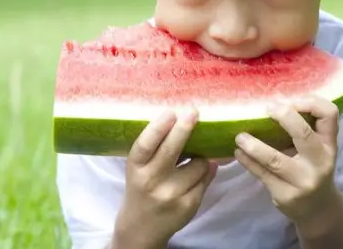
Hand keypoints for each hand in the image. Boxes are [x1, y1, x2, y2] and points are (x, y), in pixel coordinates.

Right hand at [112, 109, 216, 248]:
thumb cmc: (143, 188)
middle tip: (193, 112)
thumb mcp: (140, 169)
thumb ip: (156, 149)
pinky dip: (207, 171)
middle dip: (184, 128)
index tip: (170, 112)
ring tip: (193, 160)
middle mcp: (151, 182)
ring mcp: (171, 195)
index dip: (157, 128)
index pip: (144, 146)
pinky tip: (198, 174)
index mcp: (136, 169)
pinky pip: (207, 177)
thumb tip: (183, 119)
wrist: (141, 229)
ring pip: (199, 163)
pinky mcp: (189, 205)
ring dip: (201, 157)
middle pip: (170, 151)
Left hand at [233, 96, 341, 233]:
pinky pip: (262, 174)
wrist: (318, 210)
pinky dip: (247, 161)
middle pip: (304, 133)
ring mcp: (302, 181)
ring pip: (275, 159)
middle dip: (284, 117)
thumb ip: (308, 127)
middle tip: (267, 109)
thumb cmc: (314, 169)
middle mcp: (320, 162)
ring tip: (239, 136)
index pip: (329, 114)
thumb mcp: (320, 148)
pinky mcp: (285, 195)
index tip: (290, 100)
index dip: (310, 102)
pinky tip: (239, 153)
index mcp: (329, 144)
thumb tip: (275, 100)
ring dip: (254, 145)